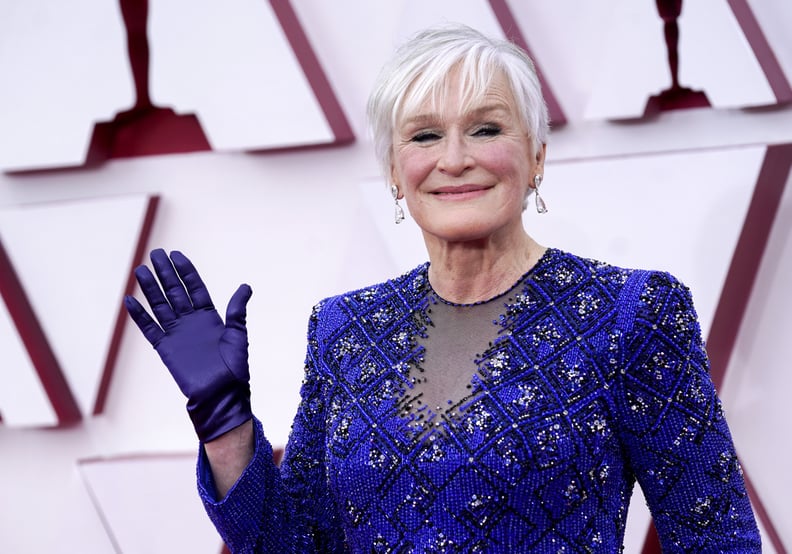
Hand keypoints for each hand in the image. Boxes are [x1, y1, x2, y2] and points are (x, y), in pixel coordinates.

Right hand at [124, 249, 252, 441]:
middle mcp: (191, 322)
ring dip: (150, 288)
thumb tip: (245, 286)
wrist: (221, 394)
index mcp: (210, 317)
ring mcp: (177, 334)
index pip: (195, 288)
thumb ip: (237, 310)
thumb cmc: (234, 368)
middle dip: (165, 273)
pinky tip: (129, 300)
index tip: (176, 255)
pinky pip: (149, 328)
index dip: (186, 271)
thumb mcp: (238, 334)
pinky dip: (139, 315)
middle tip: (155, 254)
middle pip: (175, 292)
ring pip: (160, 305)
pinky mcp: (165, 348)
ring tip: (140, 270)